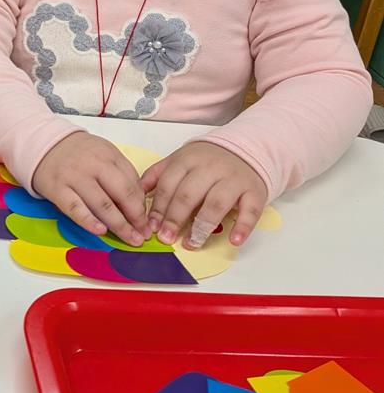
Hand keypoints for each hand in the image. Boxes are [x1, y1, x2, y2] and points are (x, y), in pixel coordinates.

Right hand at [31, 132, 149, 245]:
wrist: (46, 145)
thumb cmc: (81, 154)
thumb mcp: (106, 154)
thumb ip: (123, 175)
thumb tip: (139, 204)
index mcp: (109, 156)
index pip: (131, 184)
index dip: (141, 207)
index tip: (147, 223)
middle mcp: (93, 165)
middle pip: (121, 194)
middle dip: (135, 218)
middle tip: (143, 235)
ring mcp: (74, 177)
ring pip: (101, 205)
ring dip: (118, 225)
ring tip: (129, 239)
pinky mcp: (57, 189)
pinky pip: (75, 209)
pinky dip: (88, 221)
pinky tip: (100, 231)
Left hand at [141, 142, 267, 248]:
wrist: (246, 150)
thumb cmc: (207, 161)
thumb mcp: (181, 159)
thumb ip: (159, 174)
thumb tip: (138, 193)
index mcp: (187, 160)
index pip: (168, 184)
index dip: (158, 207)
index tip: (151, 227)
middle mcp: (210, 168)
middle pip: (189, 194)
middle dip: (175, 218)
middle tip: (166, 237)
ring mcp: (234, 179)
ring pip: (216, 203)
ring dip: (202, 226)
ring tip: (192, 243)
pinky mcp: (254, 191)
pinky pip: (250, 210)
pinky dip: (243, 227)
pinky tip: (234, 241)